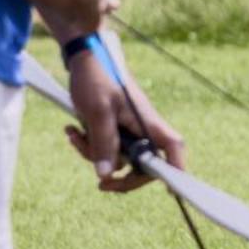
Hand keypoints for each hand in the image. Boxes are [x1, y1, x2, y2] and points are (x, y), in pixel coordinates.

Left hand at [61, 44, 187, 192]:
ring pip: (117, 157)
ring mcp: (128, 128)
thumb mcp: (97, 112)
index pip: (172, 148)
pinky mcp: (114, 126)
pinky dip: (87, 143)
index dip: (177, 169)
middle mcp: (142, 128)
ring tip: (74, 135)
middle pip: (142, 164)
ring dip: (93, 152)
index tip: (173, 190)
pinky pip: (104, 147)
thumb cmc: (96, 78)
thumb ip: (104, 144)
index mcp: (147, 122)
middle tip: (100, 185)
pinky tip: (71, 130)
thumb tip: (106, 175)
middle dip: (119, 173)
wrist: (82, 58)